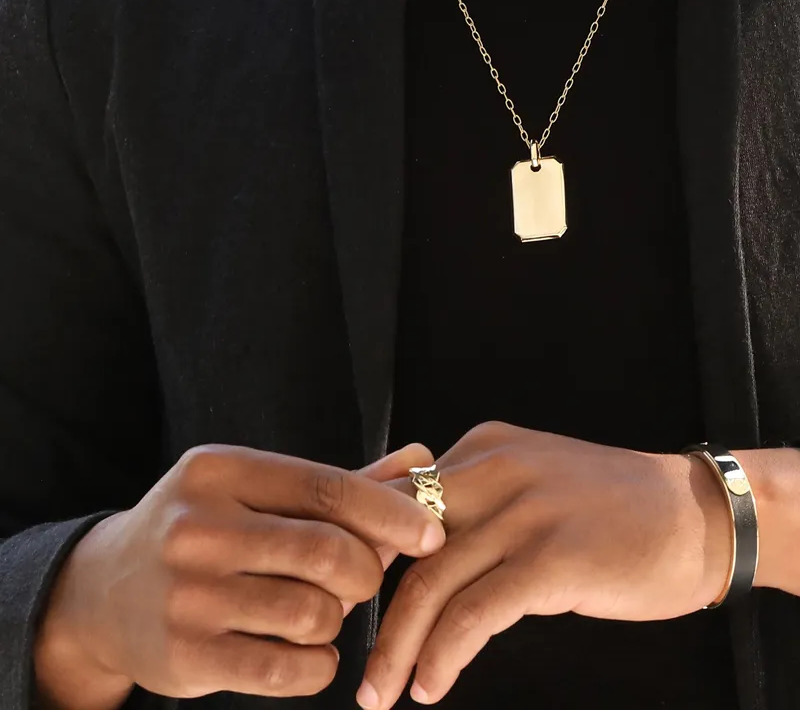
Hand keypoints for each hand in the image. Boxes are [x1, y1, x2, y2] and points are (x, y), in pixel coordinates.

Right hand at [36, 444, 444, 707]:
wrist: (102, 590)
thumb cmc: (204, 530)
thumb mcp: (255, 490)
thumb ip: (341, 482)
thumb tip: (420, 460)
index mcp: (219, 470)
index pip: (327, 487)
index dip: (390, 512)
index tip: (431, 534)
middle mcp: (198, 527)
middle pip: (330, 553)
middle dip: (364, 572)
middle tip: (357, 577)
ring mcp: (187, 595)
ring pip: (315, 614)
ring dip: (335, 619)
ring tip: (314, 610)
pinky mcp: (185, 657)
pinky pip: (290, 670)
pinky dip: (317, 663)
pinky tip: (304, 649)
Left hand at [358, 421, 730, 708]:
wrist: (694, 514)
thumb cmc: (606, 507)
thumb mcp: (530, 479)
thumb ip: (473, 498)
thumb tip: (412, 544)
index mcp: (483, 447)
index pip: (397, 492)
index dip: (359, 545)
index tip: (339, 592)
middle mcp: (495, 467)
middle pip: (400, 535)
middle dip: (361, 595)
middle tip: (339, 641)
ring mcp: (525, 511)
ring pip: (431, 580)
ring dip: (396, 643)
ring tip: (380, 690)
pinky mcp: (553, 558)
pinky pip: (477, 613)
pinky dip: (444, 654)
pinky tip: (430, 684)